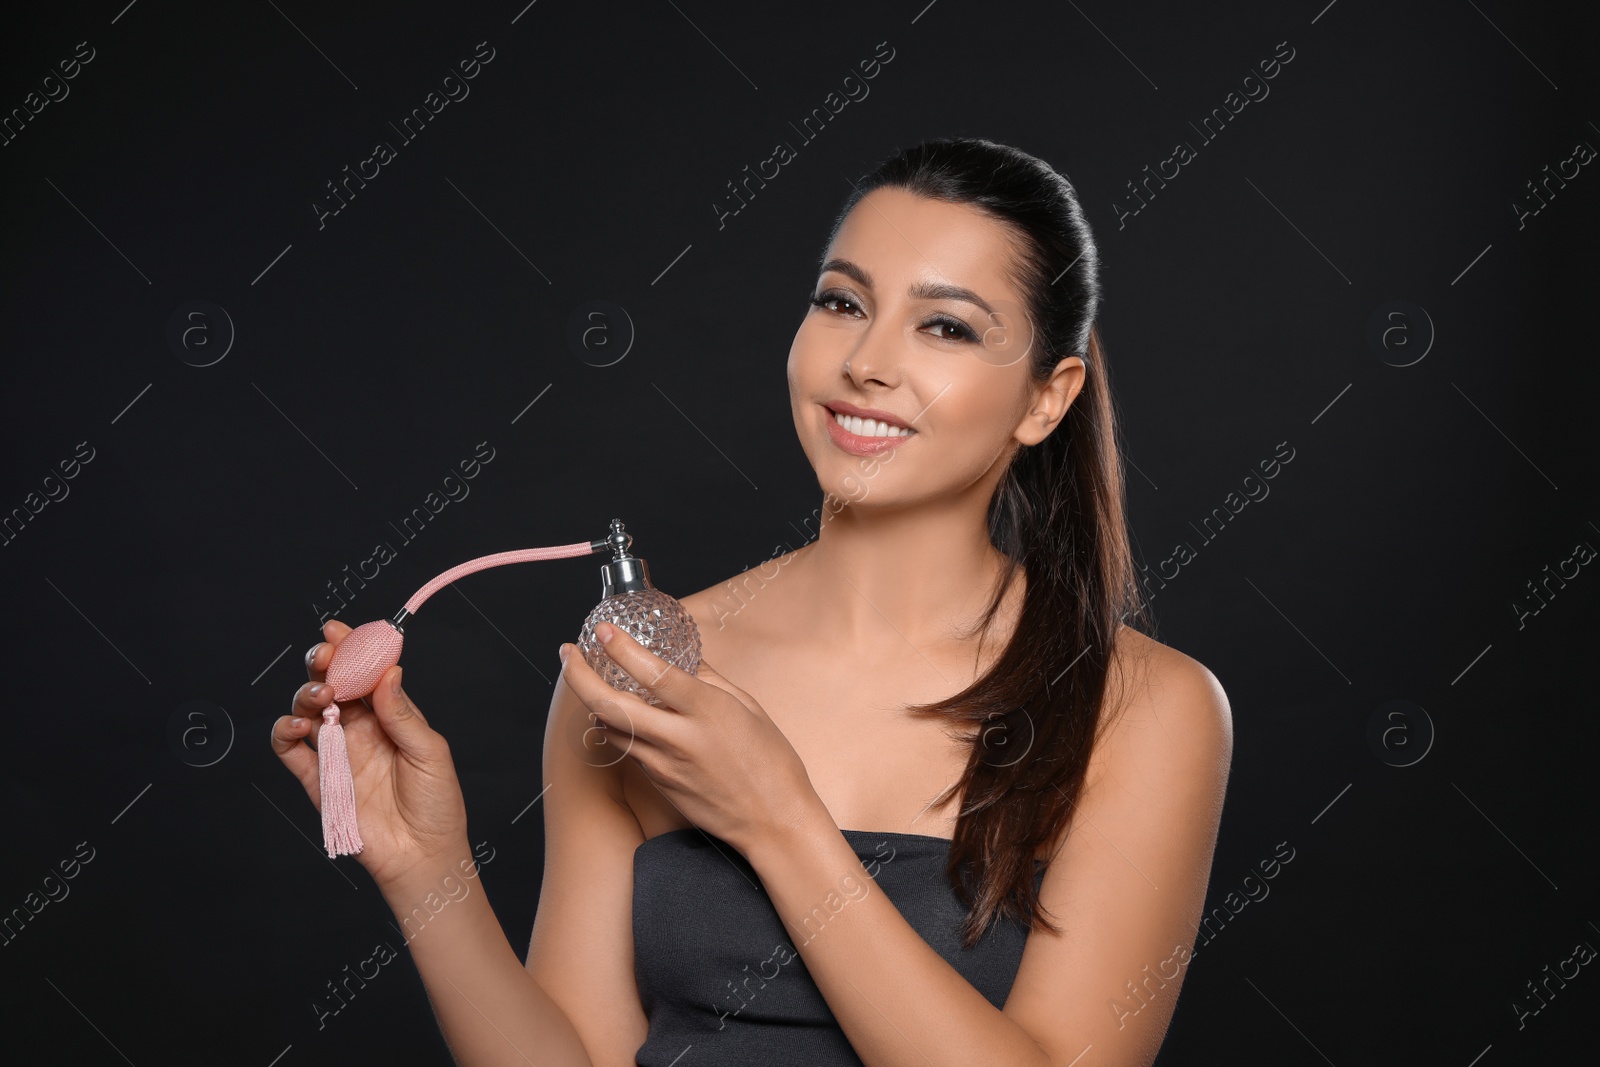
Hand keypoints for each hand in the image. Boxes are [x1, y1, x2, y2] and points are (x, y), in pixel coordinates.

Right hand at [272, 620, 469, 891]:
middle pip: (330, 684)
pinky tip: (297, 726)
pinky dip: (284, 732)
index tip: (338, 631)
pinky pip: (290, 751)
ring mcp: (336, 753)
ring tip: (322, 695)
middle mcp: (359, 729)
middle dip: (323, 664)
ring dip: (306, 694)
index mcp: (388, 716)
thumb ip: (402, 714)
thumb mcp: (430, 752)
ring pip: (307, 710)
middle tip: (326, 656)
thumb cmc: (437, 804)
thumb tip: (388, 671)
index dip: (350, 650)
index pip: (364, 674)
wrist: (422, 855)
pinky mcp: (318, 780)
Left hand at [559, 622, 825, 855]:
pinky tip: (622, 715)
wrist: (773, 821)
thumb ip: (709, 680)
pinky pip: (629, 749)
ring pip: (611, 729)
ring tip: (590, 679)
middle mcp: (679, 737)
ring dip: (594, 702)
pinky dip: (619, 727)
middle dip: (579, 676)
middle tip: (567, 653)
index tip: (602, 630)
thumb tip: (682, 658)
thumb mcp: (747, 707)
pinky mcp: (659, 784)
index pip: (652, 672)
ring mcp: (664, 765)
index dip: (621, 648)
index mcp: (707, 710)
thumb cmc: (770, 761)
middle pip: (611, 705)